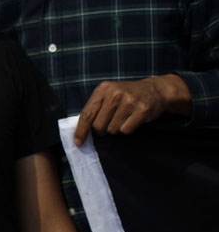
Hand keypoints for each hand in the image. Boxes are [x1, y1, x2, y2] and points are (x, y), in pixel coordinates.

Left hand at [73, 74, 190, 144]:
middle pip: (98, 125)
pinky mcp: (142, 110)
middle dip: (102, 130)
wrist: (155, 90)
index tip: (78, 142)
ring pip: (112, 129)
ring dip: (116, 128)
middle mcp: (114, 94)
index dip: (81, 130)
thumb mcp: (108, 94)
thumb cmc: (126, 95)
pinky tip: (132, 119)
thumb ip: (96, 107)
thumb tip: (81, 130)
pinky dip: (127, 129)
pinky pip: (126, 130)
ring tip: (123, 118)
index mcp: (103, 89)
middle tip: (110, 123)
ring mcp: (129, 102)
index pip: (87, 114)